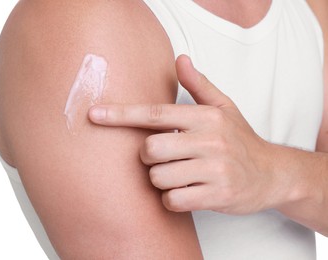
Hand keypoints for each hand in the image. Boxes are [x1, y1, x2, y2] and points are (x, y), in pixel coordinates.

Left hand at [89, 55, 279, 214]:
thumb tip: (180, 58)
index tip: (94, 115)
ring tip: (181, 175)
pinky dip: (173, 199)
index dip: (121, 114)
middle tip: (164, 157)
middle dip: (148, 157)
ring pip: (159, 177)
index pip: (154, 113)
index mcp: (206, 116)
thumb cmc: (241, 139)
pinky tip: (188, 192)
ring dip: (162, 179)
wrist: (272, 174)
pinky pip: (173, 200)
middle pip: (150, 149)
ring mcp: (215, 169)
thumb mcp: (224, 107)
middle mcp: (210, 140)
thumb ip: (199, 84)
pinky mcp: (218, 196)